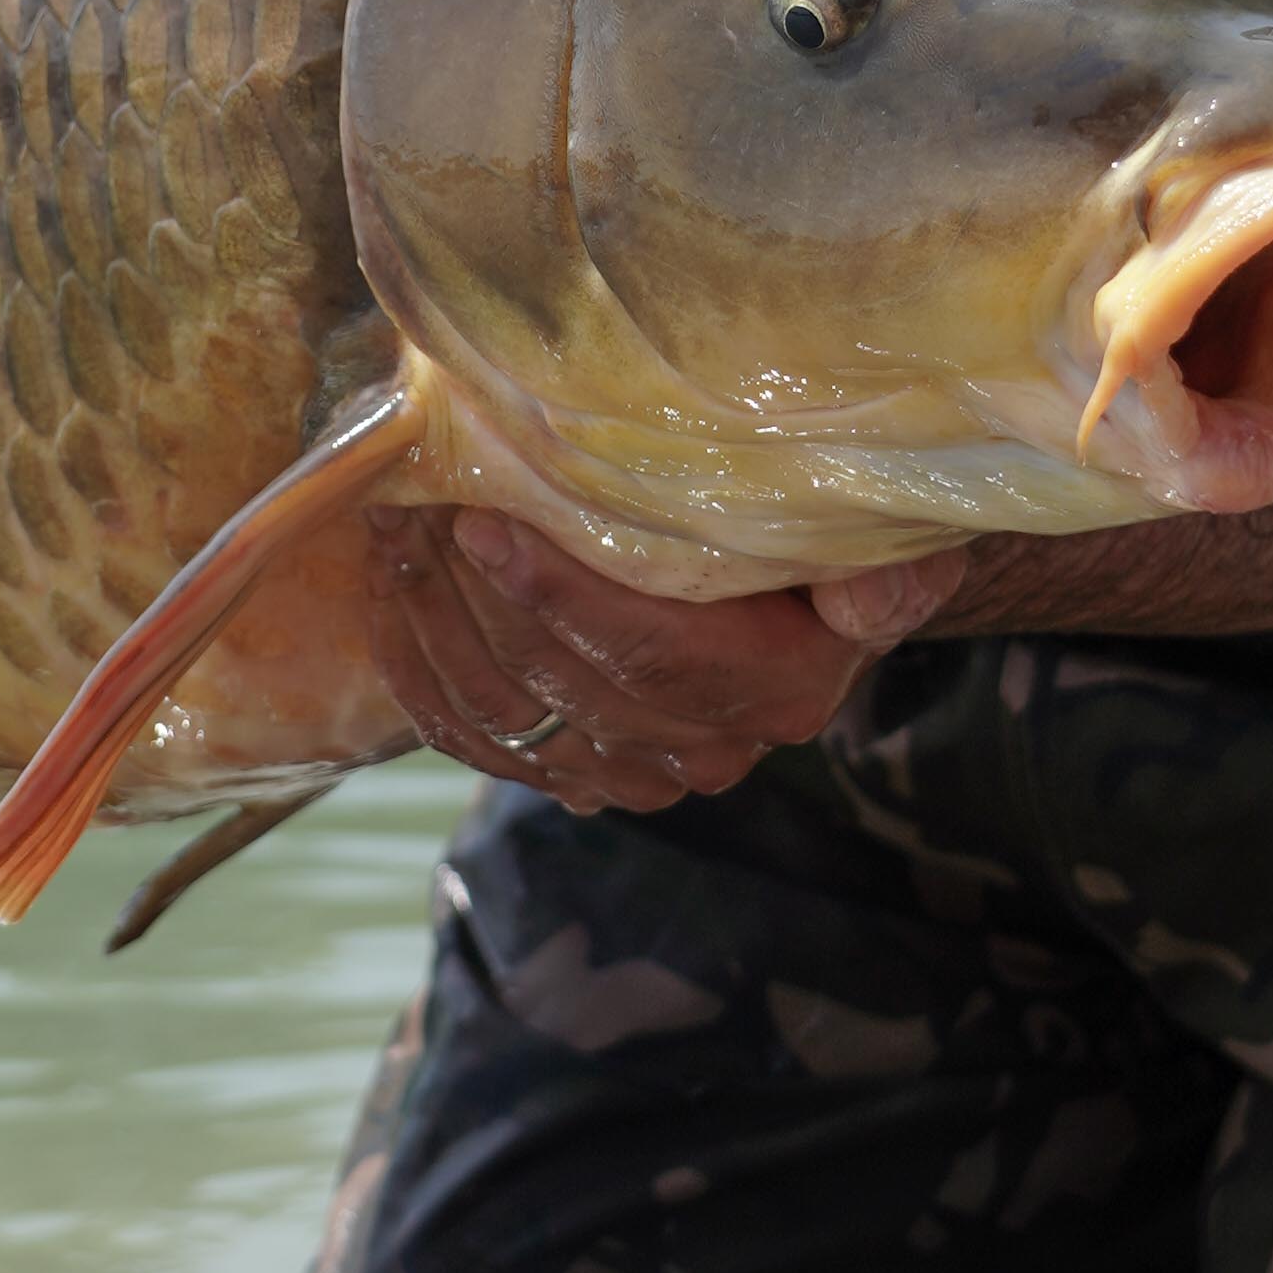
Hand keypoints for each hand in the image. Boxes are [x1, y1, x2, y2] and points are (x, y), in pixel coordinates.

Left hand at [367, 505, 969, 813]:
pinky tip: (388, 591)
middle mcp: (707, 748)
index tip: (484, 522)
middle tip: (413, 502)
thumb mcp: (879, 537)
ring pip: (503, 714)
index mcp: (780, 690)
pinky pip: (471, 736)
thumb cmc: (829, 529)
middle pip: (562, 685)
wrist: (811, 586)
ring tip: (392, 529)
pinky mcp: (570, 767)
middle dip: (471, 592)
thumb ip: (884, 578)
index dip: (557, 596)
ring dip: (431, 621)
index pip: (651, 656)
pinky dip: (417, 668)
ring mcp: (632, 771)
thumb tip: (875, 592)